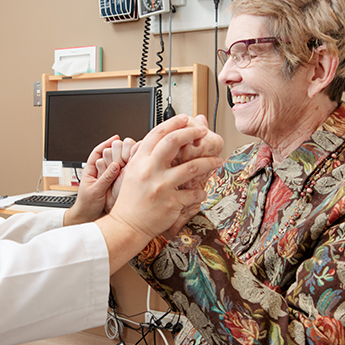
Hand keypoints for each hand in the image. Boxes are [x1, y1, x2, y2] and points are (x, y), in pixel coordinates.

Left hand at [63, 135, 122, 225]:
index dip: (106, 143)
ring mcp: (106, 180)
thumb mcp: (95, 191)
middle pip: (108, 157)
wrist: (87, 218)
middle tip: (126, 146)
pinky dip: (126, 170)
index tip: (115, 138)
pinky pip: (120, 176)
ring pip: (115, 165)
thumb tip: (115, 166)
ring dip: (122, 160)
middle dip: (117, 150)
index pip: (98, 152)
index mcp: (90, 171)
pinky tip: (132, 168)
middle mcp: (99, 174)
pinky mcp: (113, 187)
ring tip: (131, 155)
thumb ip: (105, 179)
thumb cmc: (86, 206)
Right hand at [95, 115, 222, 272]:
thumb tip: (164, 141)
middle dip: (192, 133)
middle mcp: (150, 170)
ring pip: (192, 166)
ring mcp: (161, 186)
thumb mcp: (133, 173)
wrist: (127, 225)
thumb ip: (147, 157)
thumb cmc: (131, 200)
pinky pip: (194, 193)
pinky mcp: (171, 202)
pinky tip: (202, 191)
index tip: (186, 119)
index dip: (174, 123)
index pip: (157, 133)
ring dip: (209, 162)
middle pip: (173, 141)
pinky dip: (201, 192)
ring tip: (216, 161)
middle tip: (203, 132)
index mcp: (139, 161)